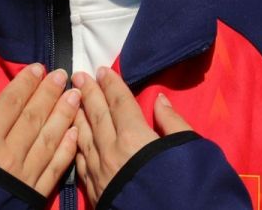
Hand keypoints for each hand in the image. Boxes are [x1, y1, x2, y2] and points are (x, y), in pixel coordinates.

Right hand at [0, 63, 80, 196]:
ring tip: (75, 96)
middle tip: (62, 74)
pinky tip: (75, 132)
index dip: (26, 83)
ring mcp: (24, 175)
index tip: (39, 67)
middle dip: (49, 93)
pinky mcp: (35, 194)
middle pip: (33, 116)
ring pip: (49, 139)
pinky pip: (55, 168)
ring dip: (64, 115)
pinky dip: (66, 149)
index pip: (10, 103)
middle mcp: (7, 155)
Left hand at [72, 66, 192, 205]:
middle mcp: (112, 152)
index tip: (101, 70)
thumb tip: (159, 100)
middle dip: (88, 93)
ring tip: (71, 99)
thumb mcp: (190, 151)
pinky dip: (75, 143)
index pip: (120, 103)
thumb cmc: (189, 188)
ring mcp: (100, 173)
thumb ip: (173, 123)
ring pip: (83, 137)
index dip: (111, 85)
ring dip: (77, 115)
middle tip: (77, 75)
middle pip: (97, 116)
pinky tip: (73, 136)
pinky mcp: (96, 191)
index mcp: (136, 138)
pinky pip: (80, 161)